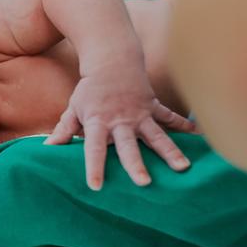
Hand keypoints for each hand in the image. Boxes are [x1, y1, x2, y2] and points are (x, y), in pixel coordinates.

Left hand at [44, 65, 195, 189]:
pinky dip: (184, 126)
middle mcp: (121, 120)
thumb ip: (63, 130)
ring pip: (156, 135)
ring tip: (183, 168)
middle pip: (128, 145)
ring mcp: (140, 113)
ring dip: (169, 151)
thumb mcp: (74, 108)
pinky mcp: (153, 106)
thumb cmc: (90, 90)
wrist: (112, 60)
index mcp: (98, 122)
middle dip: (136, 164)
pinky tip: (200, 136)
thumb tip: (46, 149)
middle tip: (144, 183)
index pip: (94, 147)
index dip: (95, 166)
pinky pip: (169, 118)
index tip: (96, 185)